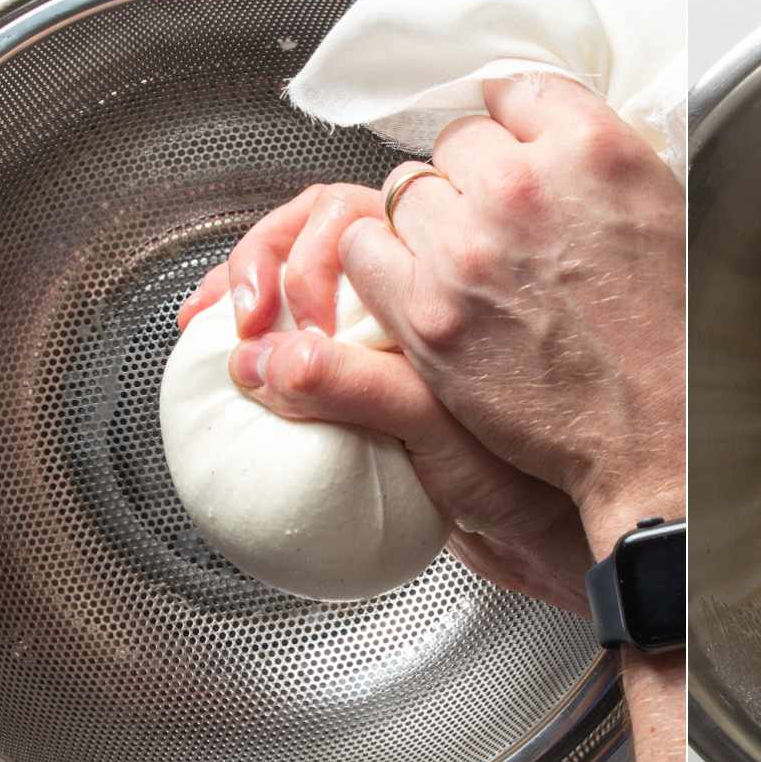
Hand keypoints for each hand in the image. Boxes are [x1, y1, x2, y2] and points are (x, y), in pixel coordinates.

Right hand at [178, 184, 591, 614]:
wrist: (552, 542)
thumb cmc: (531, 483)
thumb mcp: (442, 430)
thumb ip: (363, 387)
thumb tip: (269, 360)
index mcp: (451, 278)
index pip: (352, 219)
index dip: (296, 253)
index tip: (270, 311)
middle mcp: (427, 293)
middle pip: (320, 236)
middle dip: (264, 262)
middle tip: (240, 322)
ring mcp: (398, 333)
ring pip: (311, 283)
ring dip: (253, 291)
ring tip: (209, 333)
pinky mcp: (375, 376)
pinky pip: (308, 342)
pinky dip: (263, 342)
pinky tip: (232, 365)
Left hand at [338, 75, 685, 557]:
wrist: (661, 434)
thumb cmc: (676, 333)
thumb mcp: (667, 210)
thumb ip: (598, 157)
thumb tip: (546, 126)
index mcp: (594, 150)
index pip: (515, 87)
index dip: (513, 125)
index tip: (513, 148)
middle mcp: (525, 188)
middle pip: (457, 140)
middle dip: (475, 178)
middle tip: (502, 226)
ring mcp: (467, 251)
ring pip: (405, 189)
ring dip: (429, 220)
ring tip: (466, 263)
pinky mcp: (427, 315)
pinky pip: (365, 249)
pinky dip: (386, 263)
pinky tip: (427, 289)